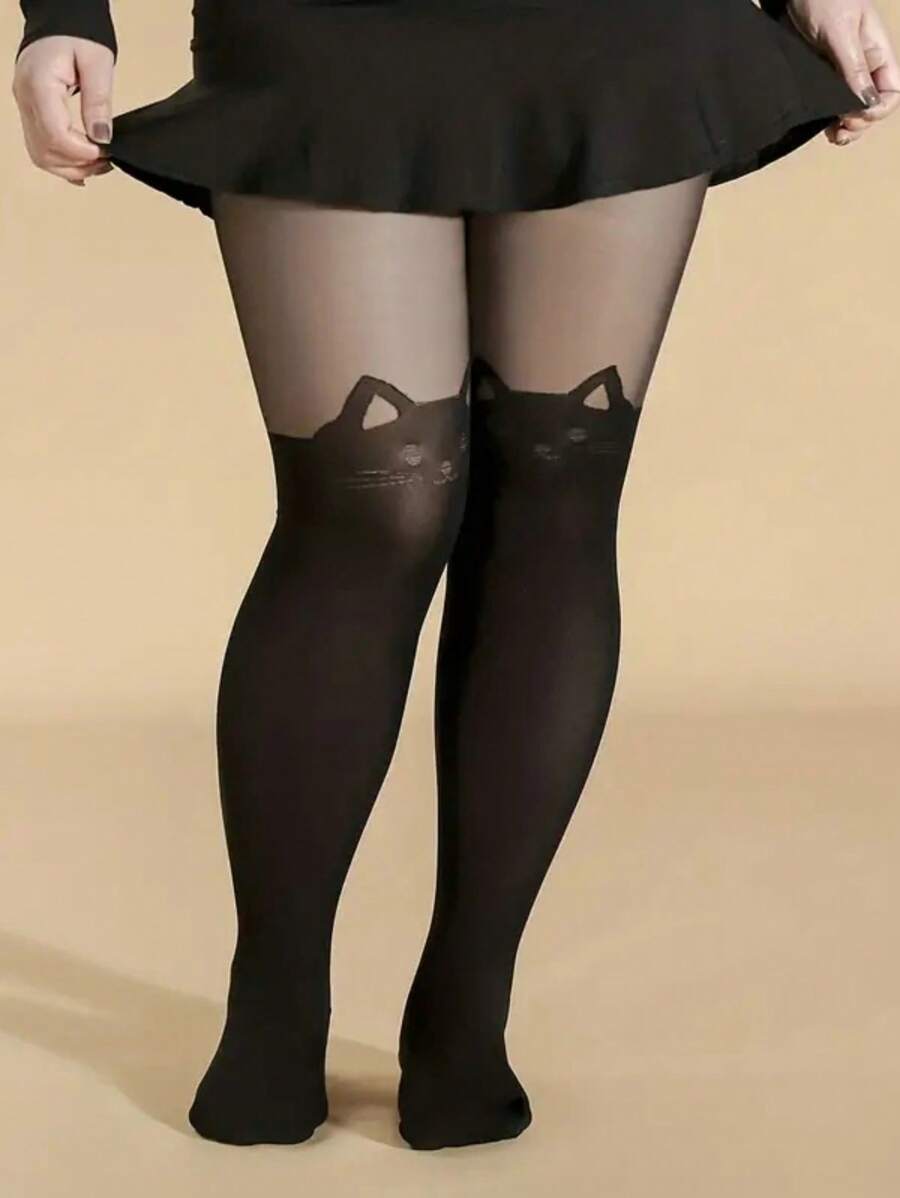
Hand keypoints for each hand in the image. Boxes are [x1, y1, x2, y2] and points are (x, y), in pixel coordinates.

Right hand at [11, 36, 115, 185]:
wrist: (60, 25)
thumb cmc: (78, 37)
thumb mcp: (97, 63)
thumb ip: (99, 101)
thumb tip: (102, 138)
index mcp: (39, 84)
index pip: (54, 134)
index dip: (80, 151)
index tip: (104, 152)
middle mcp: (25, 99)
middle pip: (45, 151)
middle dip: (78, 164)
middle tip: (106, 161)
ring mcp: (24, 107)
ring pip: (40, 155)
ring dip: (70, 168)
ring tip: (98, 164)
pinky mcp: (31, 112)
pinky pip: (40, 147)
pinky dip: (61, 163)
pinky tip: (82, 167)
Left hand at [783, 0, 899, 143]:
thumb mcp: (840, 33)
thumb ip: (853, 68)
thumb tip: (866, 103)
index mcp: (879, 54)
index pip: (891, 93)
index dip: (877, 111)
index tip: (854, 115)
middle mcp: (865, 68)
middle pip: (873, 107)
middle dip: (860, 124)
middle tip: (839, 130)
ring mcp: (844, 74)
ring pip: (853, 110)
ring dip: (846, 127)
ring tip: (832, 134)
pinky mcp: (823, 77)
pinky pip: (832, 104)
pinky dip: (829, 119)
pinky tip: (822, 126)